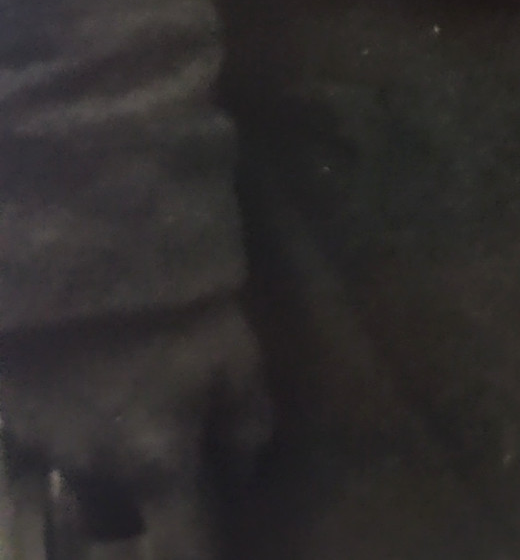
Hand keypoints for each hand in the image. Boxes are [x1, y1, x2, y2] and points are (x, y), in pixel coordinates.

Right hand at [0, 298, 268, 557]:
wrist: (83, 240)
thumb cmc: (174, 299)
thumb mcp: (236, 352)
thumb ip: (247, 418)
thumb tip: (245, 467)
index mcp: (155, 463)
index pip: (183, 550)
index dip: (201, 558)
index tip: (209, 551)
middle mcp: (94, 468)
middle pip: (117, 520)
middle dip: (143, 507)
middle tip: (169, 462)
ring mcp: (44, 438)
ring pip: (81, 477)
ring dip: (105, 461)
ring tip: (127, 403)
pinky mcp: (14, 404)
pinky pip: (47, 433)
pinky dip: (71, 417)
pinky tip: (87, 370)